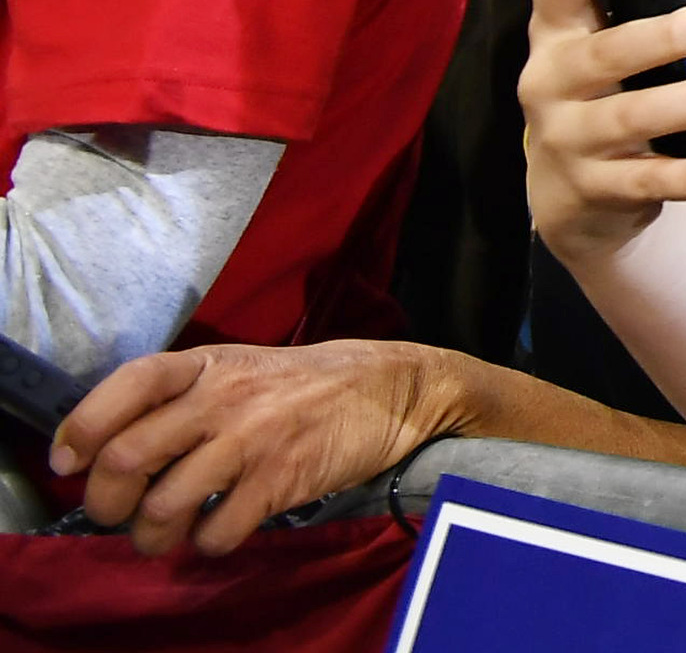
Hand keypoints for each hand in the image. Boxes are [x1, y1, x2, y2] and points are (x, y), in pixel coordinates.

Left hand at [52, 341, 458, 557]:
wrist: (394, 387)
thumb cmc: (303, 384)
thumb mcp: (239, 368)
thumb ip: (181, 398)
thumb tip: (111, 450)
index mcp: (208, 363)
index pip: (128, 384)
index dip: (84, 427)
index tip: (70, 462)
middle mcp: (224, 396)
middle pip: (128, 456)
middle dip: (107, 501)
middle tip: (119, 513)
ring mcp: (254, 438)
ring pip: (164, 506)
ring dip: (151, 536)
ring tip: (167, 535)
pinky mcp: (284, 478)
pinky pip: (218, 531)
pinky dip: (208, 543)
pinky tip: (221, 530)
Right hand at [518, 0, 685, 265]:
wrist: (578, 195)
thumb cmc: (624, 85)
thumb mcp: (652, 34)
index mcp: (561, 28)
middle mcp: (551, 80)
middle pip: (608, 52)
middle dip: (672, 34)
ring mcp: (566, 138)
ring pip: (631, 117)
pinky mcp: (590, 189)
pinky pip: (648, 181)